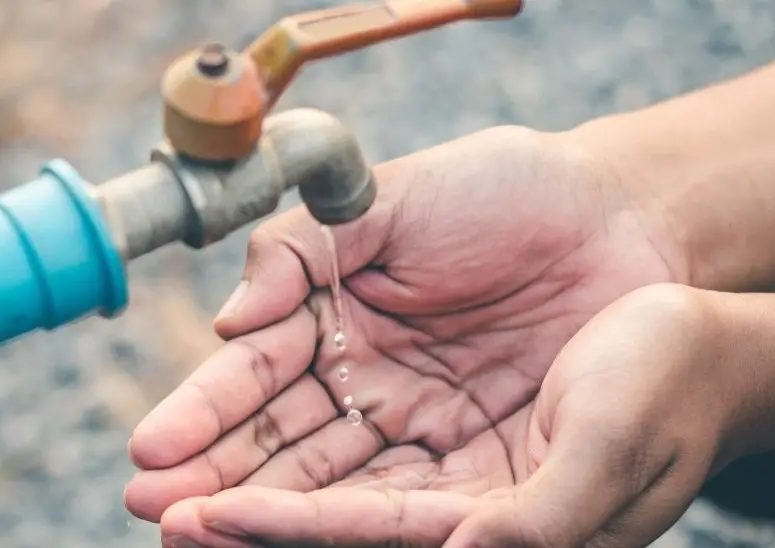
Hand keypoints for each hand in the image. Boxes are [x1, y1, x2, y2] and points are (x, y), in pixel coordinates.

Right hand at [123, 126, 685, 541]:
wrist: (622, 218)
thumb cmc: (504, 193)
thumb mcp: (387, 203)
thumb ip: (299, 254)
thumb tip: (228, 325)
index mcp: (333, 319)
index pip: (255, 377)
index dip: (203, 414)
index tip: (152, 452)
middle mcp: (366, 386)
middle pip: (279, 446)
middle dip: (214, 481)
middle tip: (157, 514)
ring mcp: (419, 430)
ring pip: (330, 486)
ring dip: (264, 516)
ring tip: (198, 538)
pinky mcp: (480, 469)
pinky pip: (411, 505)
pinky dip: (349, 527)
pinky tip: (292, 537)